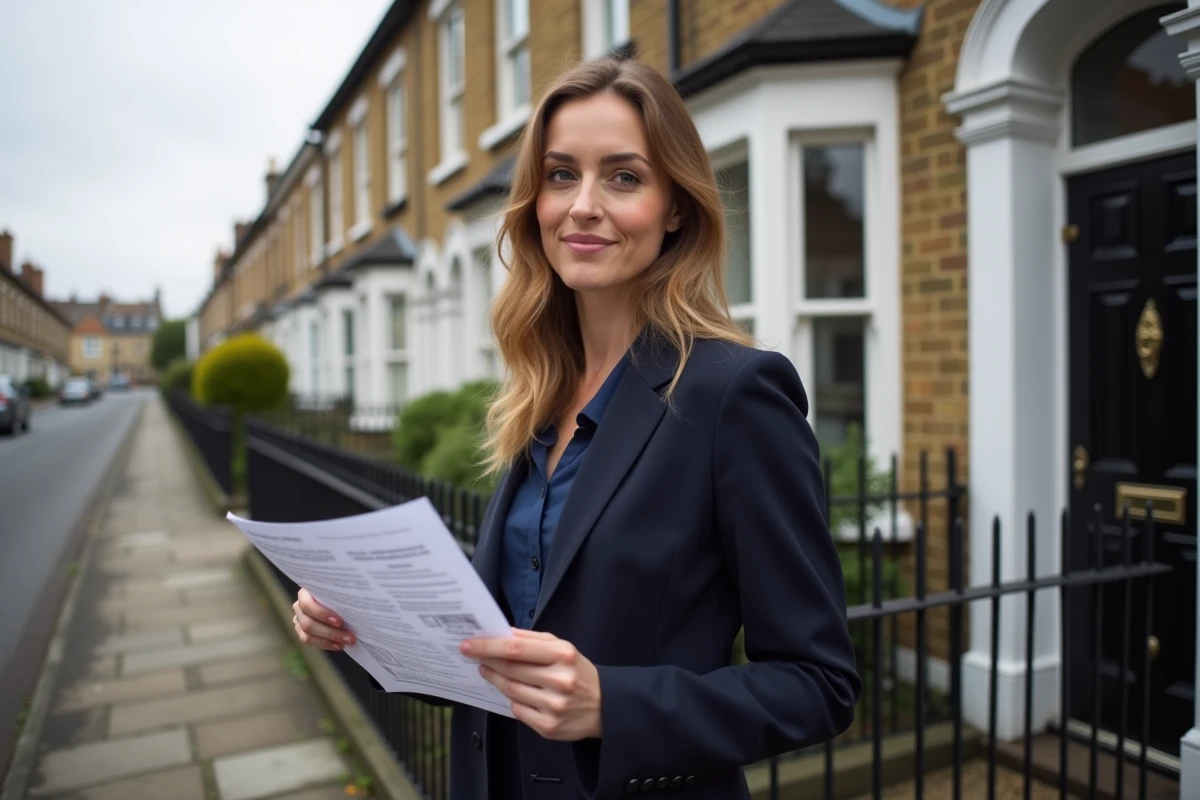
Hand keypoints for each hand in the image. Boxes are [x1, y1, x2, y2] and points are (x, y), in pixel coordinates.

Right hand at [292, 588, 356, 651]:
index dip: (322, 614)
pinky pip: (309, 641)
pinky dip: (325, 644)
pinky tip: (338, 645)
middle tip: (349, 637)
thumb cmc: (339, 595)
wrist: (336, 604)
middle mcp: (299, 606)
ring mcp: (299, 620)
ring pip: (308, 635)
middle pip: (308, 623)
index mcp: (306, 593)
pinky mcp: (302, 632)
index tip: (340, 621)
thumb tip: (356, 602)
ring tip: (345, 642)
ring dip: (329, 640)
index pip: (307, 604)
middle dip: (330, 632)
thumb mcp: (339, 593)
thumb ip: (341, 596)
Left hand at [462, 629, 601, 740]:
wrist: (604, 706)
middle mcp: (559, 680)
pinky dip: (511, 699)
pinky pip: (518, 710)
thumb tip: (502, 633)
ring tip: (488, 670)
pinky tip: (511, 691)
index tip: (470, 644)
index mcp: (562, 655)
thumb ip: (532, 639)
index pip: (516, 649)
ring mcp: (553, 706)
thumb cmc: (578, 673)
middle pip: (510, 670)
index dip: (489, 646)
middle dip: (487, 661)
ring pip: (511, 690)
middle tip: (473, 655)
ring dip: (494, 679)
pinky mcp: (549, 727)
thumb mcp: (562, 648)